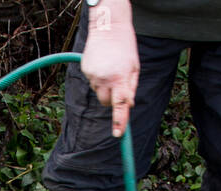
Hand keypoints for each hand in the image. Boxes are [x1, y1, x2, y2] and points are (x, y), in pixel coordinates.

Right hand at [81, 0, 139, 136]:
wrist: (109, 27)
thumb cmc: (125, 48)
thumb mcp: (135, 68)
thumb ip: (131, 89)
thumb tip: (128, 106)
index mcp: (120, 78)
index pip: (120, 105)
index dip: (119, 121)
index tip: (117, 134)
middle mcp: (105, 78)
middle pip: (106, 103)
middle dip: (112, 100)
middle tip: (117, 85)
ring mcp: (93, 75)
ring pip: (99, 93)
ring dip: (105, 87)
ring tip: (109, 69)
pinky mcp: (85, 70)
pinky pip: (92, 82)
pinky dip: (98, 78)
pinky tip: (102, 64)